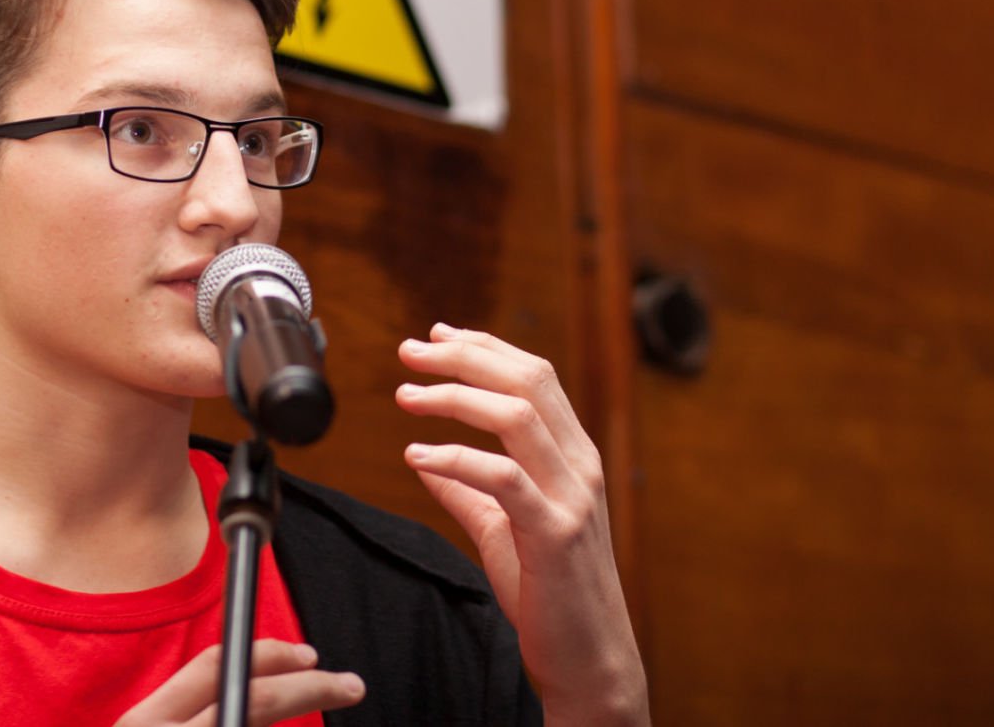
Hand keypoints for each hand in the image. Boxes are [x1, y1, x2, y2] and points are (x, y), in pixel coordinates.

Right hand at [113, 640, 363, 726]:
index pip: (216, 666)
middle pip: (257, 700)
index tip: (307, 655)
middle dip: (312, 687)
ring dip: (297, 719)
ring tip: (326, 698)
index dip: (269, 653)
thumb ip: (181, 718)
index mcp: (145, 722)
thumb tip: (248, 698)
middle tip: (350, 685)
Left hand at [396, 323, 648, 725]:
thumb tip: (425, 458)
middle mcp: (579, 465)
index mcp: (572, 454)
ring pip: (517, 418)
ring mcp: (572, 498)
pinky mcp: (554, 534)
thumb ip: (468, 490)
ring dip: (454, 397)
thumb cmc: (548, 592)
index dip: (484, 346)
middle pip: (525, 381)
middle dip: (463, 356)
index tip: (436, 335)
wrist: (587, 658)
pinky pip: (503, 480)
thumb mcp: (502, 528)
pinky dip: (455, 458)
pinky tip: (417, 455)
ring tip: (406, 396)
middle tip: (410, 352)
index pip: (533, 376)